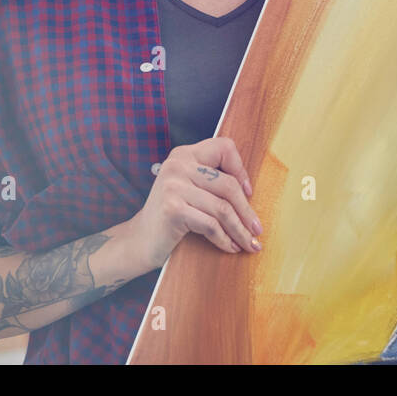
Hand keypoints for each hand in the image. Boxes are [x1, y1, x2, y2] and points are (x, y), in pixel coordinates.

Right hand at [125, 136, 262, 270]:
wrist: (139, 241)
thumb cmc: (171, 217)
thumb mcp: (190, 190)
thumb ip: (212, 182)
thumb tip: (250, 191)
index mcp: (184, 154)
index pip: (224, 147)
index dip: (240, 169)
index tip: (248, 192)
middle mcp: (178, 165)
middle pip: (228, 185)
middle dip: (247, 211)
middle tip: (257, 229)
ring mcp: (173, 186)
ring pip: (222, 208)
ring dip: (240, 230)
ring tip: (250, 243)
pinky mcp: (173, 209)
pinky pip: (210, 225)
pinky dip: (225, 239)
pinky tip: (230, 248)